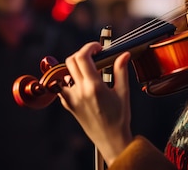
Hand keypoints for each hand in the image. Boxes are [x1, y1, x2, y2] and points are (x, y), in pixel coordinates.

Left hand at [57, 42, 132, 165]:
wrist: (110, 139)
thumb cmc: (119, 118)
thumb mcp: (123, 93)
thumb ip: (121, 71)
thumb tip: (123, 54)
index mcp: (93, 87)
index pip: (82, 57)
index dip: (89, 47)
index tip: (98, 48)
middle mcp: (79, 91)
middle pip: (70, 61)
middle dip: (82, 53)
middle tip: (94, 56)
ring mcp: (70, 98)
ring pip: (64, 72)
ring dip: (75, 66)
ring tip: (89, 70)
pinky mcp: (67, 104)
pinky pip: (63, 85)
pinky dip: (71, 79)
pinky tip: (84, 83)